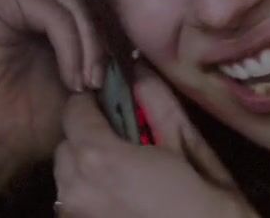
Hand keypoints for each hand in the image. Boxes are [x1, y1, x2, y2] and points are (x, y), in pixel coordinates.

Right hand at [0, 0, 105, 202]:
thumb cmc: (34, 122)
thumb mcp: (86, 87)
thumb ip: (107, 59)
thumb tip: (142, 47)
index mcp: (55, 12)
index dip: (116, 27)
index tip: (121, 74)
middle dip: (104, 39)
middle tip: (102, 83)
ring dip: (89, 41)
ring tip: (87, 84)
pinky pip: (46, 5)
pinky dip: (67, 40)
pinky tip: (70, 76)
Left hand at [53, 70, 250, 216]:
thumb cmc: (204, 196)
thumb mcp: (184, 144)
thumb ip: (155, 101)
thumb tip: (140, 66)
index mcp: (97, 157)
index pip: (74, 110)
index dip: (93, 103)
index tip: (112, 105)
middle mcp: (74, 188)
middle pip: (66, 147)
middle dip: (88, 139)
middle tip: (123, 145)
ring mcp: (74, 216)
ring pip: (67, 180)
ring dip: (86, 171)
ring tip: (125, 177)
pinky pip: (75, 206)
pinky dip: (91, 198)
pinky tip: (121, 202)